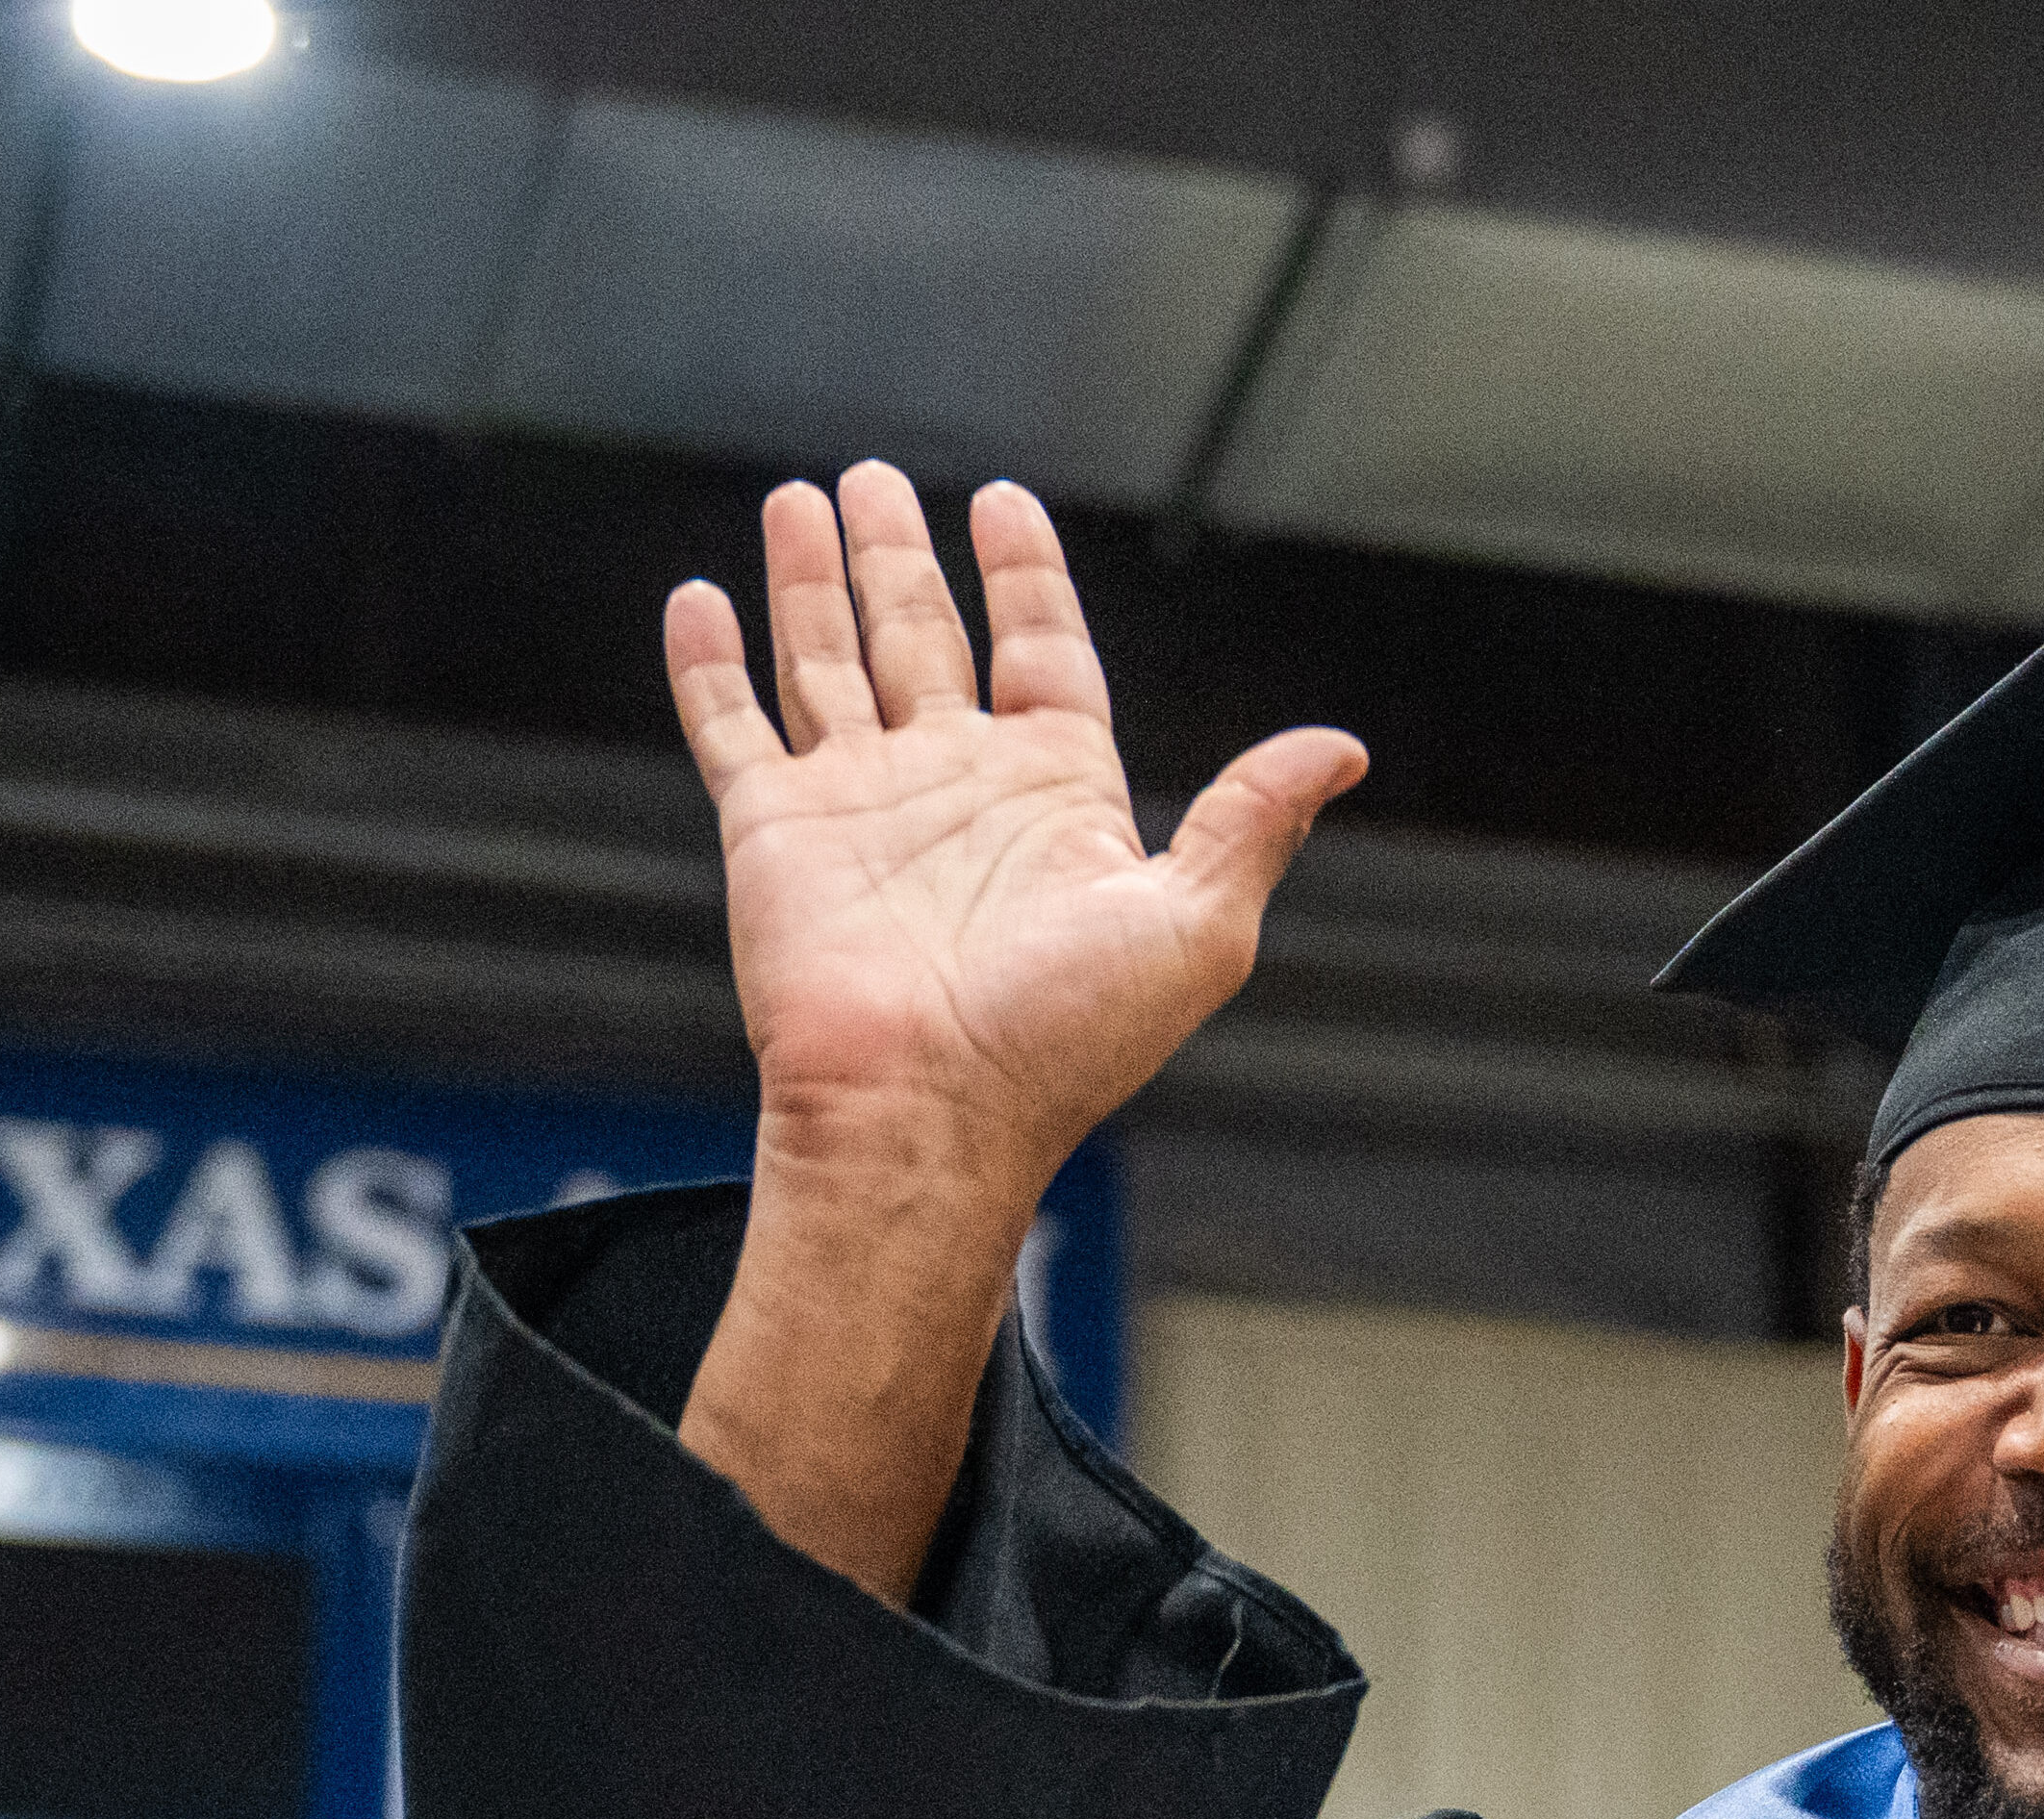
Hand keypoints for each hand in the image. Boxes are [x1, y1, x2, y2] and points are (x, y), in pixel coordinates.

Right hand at [658, 468, 1362, 1585]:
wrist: (931, 1113)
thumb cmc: (1066, 1042)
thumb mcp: (1197, 924)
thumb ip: (1256, 820)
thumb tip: (1342, 748)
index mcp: (1057, 795)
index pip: (1043, 650)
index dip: (1027, 575)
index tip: (1004, 505)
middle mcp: (956, 788)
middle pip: (925, 634)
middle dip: (902, 555)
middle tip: (877, 480)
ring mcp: (860, 804)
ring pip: (829, 658)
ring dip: (814, 579)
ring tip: (806, 498)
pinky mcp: (774, 831)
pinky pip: (733, 726)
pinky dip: (711, 662)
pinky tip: (701, 596)